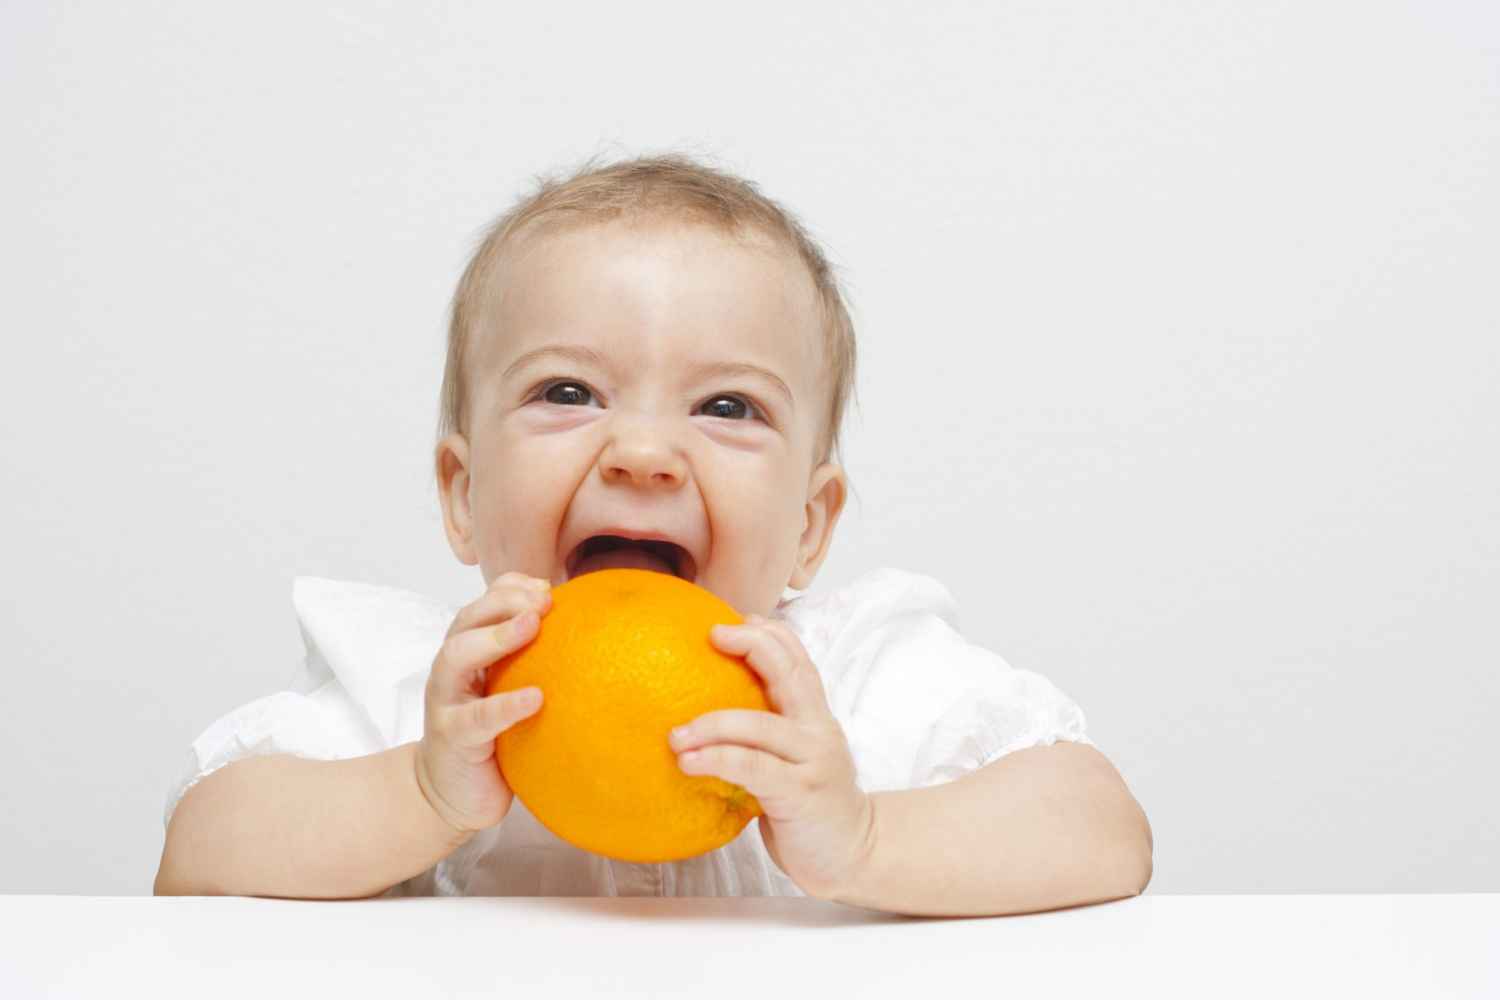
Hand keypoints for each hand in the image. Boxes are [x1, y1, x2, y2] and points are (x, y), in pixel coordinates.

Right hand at [415, 572, 551, 836]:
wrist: (451, 792)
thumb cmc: (489, 734)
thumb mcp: (509, 689)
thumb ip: (532, 661)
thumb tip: (585, 631)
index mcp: (468, 651)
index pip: (483, 605)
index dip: (511, 588)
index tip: (548, 585)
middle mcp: (451, 668)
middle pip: (466, 620)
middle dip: (503, 602)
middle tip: (543, 600)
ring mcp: (446, 701)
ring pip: (456, 656)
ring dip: (495, 636)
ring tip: (532, 625)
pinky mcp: (452, 737)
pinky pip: (476, 718)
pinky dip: (505, 705)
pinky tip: (535, 698)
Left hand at [669, 613, 875, 899]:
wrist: (854, 855)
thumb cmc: (811, 807)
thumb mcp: (793, 761)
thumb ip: (766, 737)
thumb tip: (705, 718)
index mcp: (815, 718)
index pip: (799, 660)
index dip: (770, 633)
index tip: (734, 619)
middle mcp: (817, 730)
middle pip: (790, 672)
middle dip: (752, 645)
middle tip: (711, 635)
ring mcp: (811, 760)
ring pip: (761, 724)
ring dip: (712, 722)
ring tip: (675, 732)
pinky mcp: (798, 793)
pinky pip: (752, 767)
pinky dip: (717, 759)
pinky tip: (687, 762)